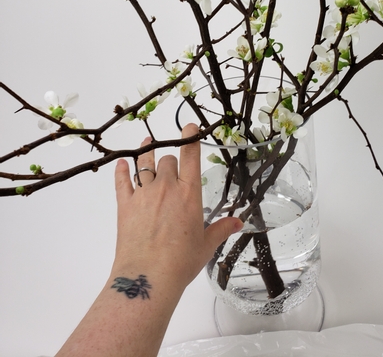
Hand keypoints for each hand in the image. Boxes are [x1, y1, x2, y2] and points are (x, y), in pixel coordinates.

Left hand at [113, 123, 242, 292]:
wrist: (148, 277)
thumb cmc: (181, 262)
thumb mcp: (206, 245)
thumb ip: (222, 229)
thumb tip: (238, 223)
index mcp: (189, 194)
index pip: (190, 156)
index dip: (190, 138)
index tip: (189, 126)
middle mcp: (166, 187)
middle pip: (167, 160)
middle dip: (170, 159)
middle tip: (171, 167)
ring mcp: (143, 194)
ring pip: (144, 165)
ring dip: (146, 154)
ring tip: (146, 144)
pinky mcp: (124, 204)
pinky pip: (122, 181)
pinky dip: (121, 171)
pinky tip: (121, 164)